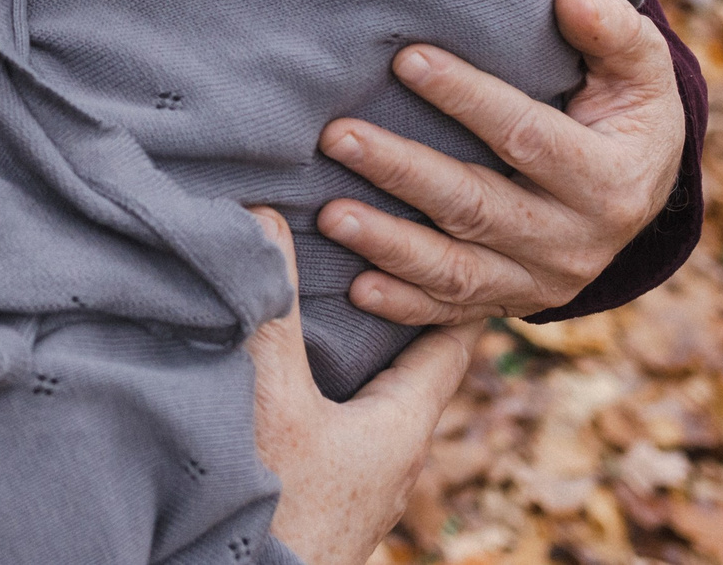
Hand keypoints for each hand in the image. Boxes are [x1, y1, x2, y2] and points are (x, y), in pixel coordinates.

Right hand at [246, 208, 478, 564]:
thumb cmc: (277, 507)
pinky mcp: (327, 499)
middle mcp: (395, 456)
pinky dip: (328, 387)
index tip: (453, 237)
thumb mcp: (276, 397)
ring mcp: (362, 484)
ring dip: (360, 353)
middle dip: (397, 311)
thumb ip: (275, 310)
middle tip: (382, 251)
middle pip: (412, 367)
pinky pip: (341, 426)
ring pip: (374, 399)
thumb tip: (269, 215)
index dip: (453, 288)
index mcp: (405, 425)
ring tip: (332, 301)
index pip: (451, 342)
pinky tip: (288, 375)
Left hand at [317, 0, 684, 324]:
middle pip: (476, 206)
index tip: (405, 59)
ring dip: (390, 244)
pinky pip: (452, 312)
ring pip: (457, 270)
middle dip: (402, 170)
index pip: (526, 135)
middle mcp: (576, 241)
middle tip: (337, 135)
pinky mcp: (511, 303)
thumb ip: (614, 32)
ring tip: (329, 214)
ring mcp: (541, 281)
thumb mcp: (640, 71)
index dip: (466, 97)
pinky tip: (355, 288)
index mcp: (610, 180)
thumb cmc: (626, 111)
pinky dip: (404, 306)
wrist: (639, 191)